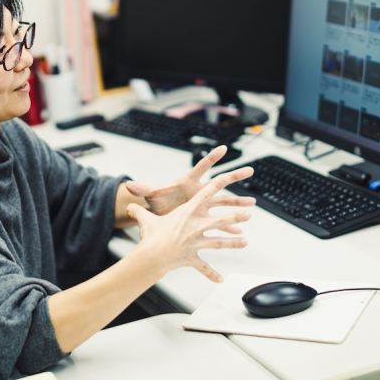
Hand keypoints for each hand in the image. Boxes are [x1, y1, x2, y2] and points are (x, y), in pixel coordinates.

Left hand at [125, 145, 255, 215]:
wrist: (159, 215)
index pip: (201, 167)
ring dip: (237, 204)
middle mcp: (199, 192)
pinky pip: (219, 223)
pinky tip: (239, 232)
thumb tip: (128, 185)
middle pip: (219, 182)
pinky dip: (229, 227)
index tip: (223, 148)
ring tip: (251, 205)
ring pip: (224, 203)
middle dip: (234, 176)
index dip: (211, 158)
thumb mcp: (151, 195)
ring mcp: (203, 205)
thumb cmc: (157, 201)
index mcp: (188, 182)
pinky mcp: (203, 218)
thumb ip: (142, 189)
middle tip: (249, 170)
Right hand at [127, 177, 251, 282]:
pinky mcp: (192, 257)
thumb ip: (138, 211)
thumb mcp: (145, 219)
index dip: (217, 184)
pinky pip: (203, 267)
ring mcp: (196, 242)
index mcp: (186, 213)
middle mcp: (195, 226)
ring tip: (245, 242)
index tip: (228, 177)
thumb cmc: (151, 235)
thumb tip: (128, 205)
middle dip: (235, 215)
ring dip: (232, 242)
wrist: (153, 255)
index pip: (204, 195)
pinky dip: (210, 274)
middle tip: (248, 212)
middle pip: (220, 219)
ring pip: (218, 241)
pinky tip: (219, 279)